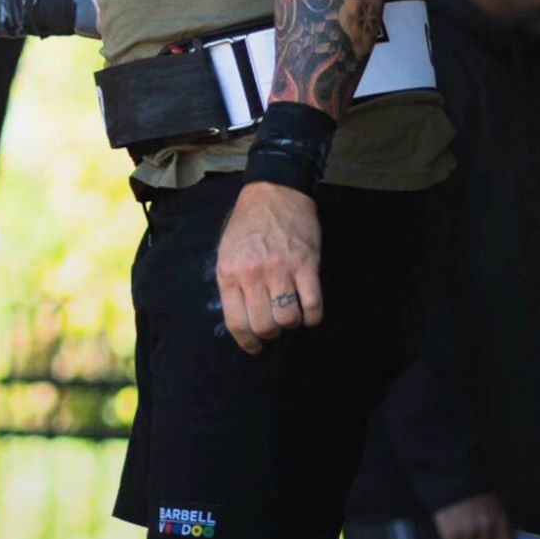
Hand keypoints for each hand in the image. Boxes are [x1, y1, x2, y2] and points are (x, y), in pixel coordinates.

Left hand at [214, 182, 322, 354]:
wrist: (275, 192)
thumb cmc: (248, 224)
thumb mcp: (226, 253)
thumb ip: (232, 284)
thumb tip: (242, 318)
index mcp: (230, 273)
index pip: (236, 322)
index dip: (247, 342)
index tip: (254, 347)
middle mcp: (253, 274)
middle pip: (264, 326)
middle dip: (270, 335)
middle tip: (275, 329)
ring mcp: (281, 269)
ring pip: (288, 319)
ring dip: (291, 325)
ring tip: (291, 316)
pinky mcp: (307, 264)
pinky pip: (313, 304)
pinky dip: (313, 316)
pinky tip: (309, 313)